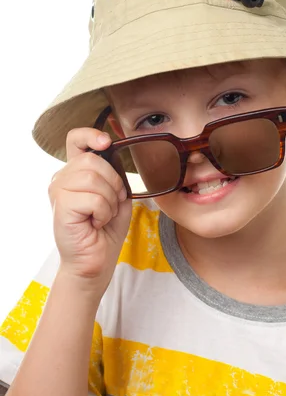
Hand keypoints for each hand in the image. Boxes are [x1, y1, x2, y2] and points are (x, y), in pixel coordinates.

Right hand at [48, 127, 131, 296]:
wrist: (95, 261)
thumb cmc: (105, 230)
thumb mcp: (116, 195)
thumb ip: (114, 173)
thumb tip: (112, 152)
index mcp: (76, 172)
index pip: (75, 139)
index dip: (91, 135)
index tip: (106, 142)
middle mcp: (62, 178)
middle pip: (92, 160)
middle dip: (113, 183)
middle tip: (111, 204)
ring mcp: (58, 191)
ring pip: (94, 178)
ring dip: (109, 200)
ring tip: (102, 215)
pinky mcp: (61, 206)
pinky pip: (93, 198)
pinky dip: (103, 212)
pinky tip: (95, 223)